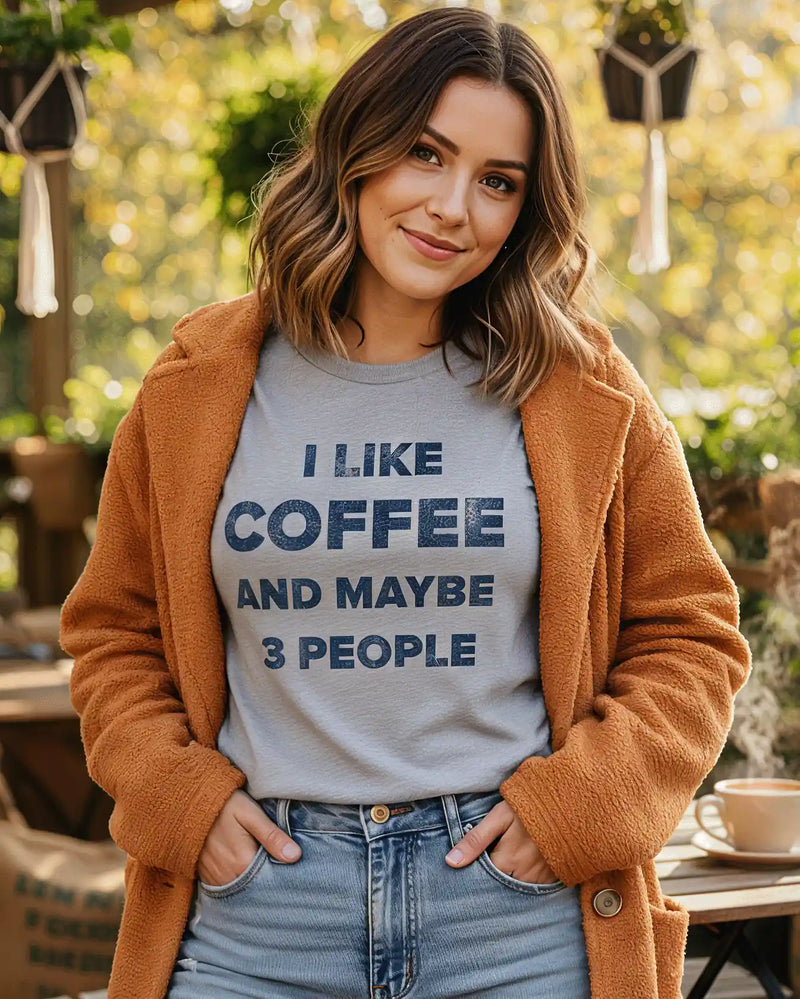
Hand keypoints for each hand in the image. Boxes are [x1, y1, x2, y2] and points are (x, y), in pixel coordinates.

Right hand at [197, 789, 302, 885]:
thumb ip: (272, 836)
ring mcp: (214, 878)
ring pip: (240, 886)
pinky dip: (235, 878)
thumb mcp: (250, 814)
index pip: (270, 880)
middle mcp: (227, 877)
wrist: (189, 802)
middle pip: (254, 885)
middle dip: (266, 877)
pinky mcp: (205, 876)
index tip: (288, 863)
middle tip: (274, 860)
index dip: (280, 871)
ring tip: (257, 860)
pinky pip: (225, 885)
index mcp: (242, 863)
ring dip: (250, 878)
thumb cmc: (224, 805)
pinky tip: (241, 865)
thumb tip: (295, 856)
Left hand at [445, 798, 559, 883]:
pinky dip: (529, 879)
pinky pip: (537, 887)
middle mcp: (524, 875)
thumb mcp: (500, 817)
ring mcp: (542, 878)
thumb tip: (450, 862)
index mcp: (507, 861)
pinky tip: (527, 864)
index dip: (477, 871)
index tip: (475, 863)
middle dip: (494, 878)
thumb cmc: (532, 808)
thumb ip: (475, 839)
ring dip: (512, 879)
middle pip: (501, 886)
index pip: (483, 879)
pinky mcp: (557, 876)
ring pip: (519, 888)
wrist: (572, 805)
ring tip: (510, 861)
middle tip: (495, 858)